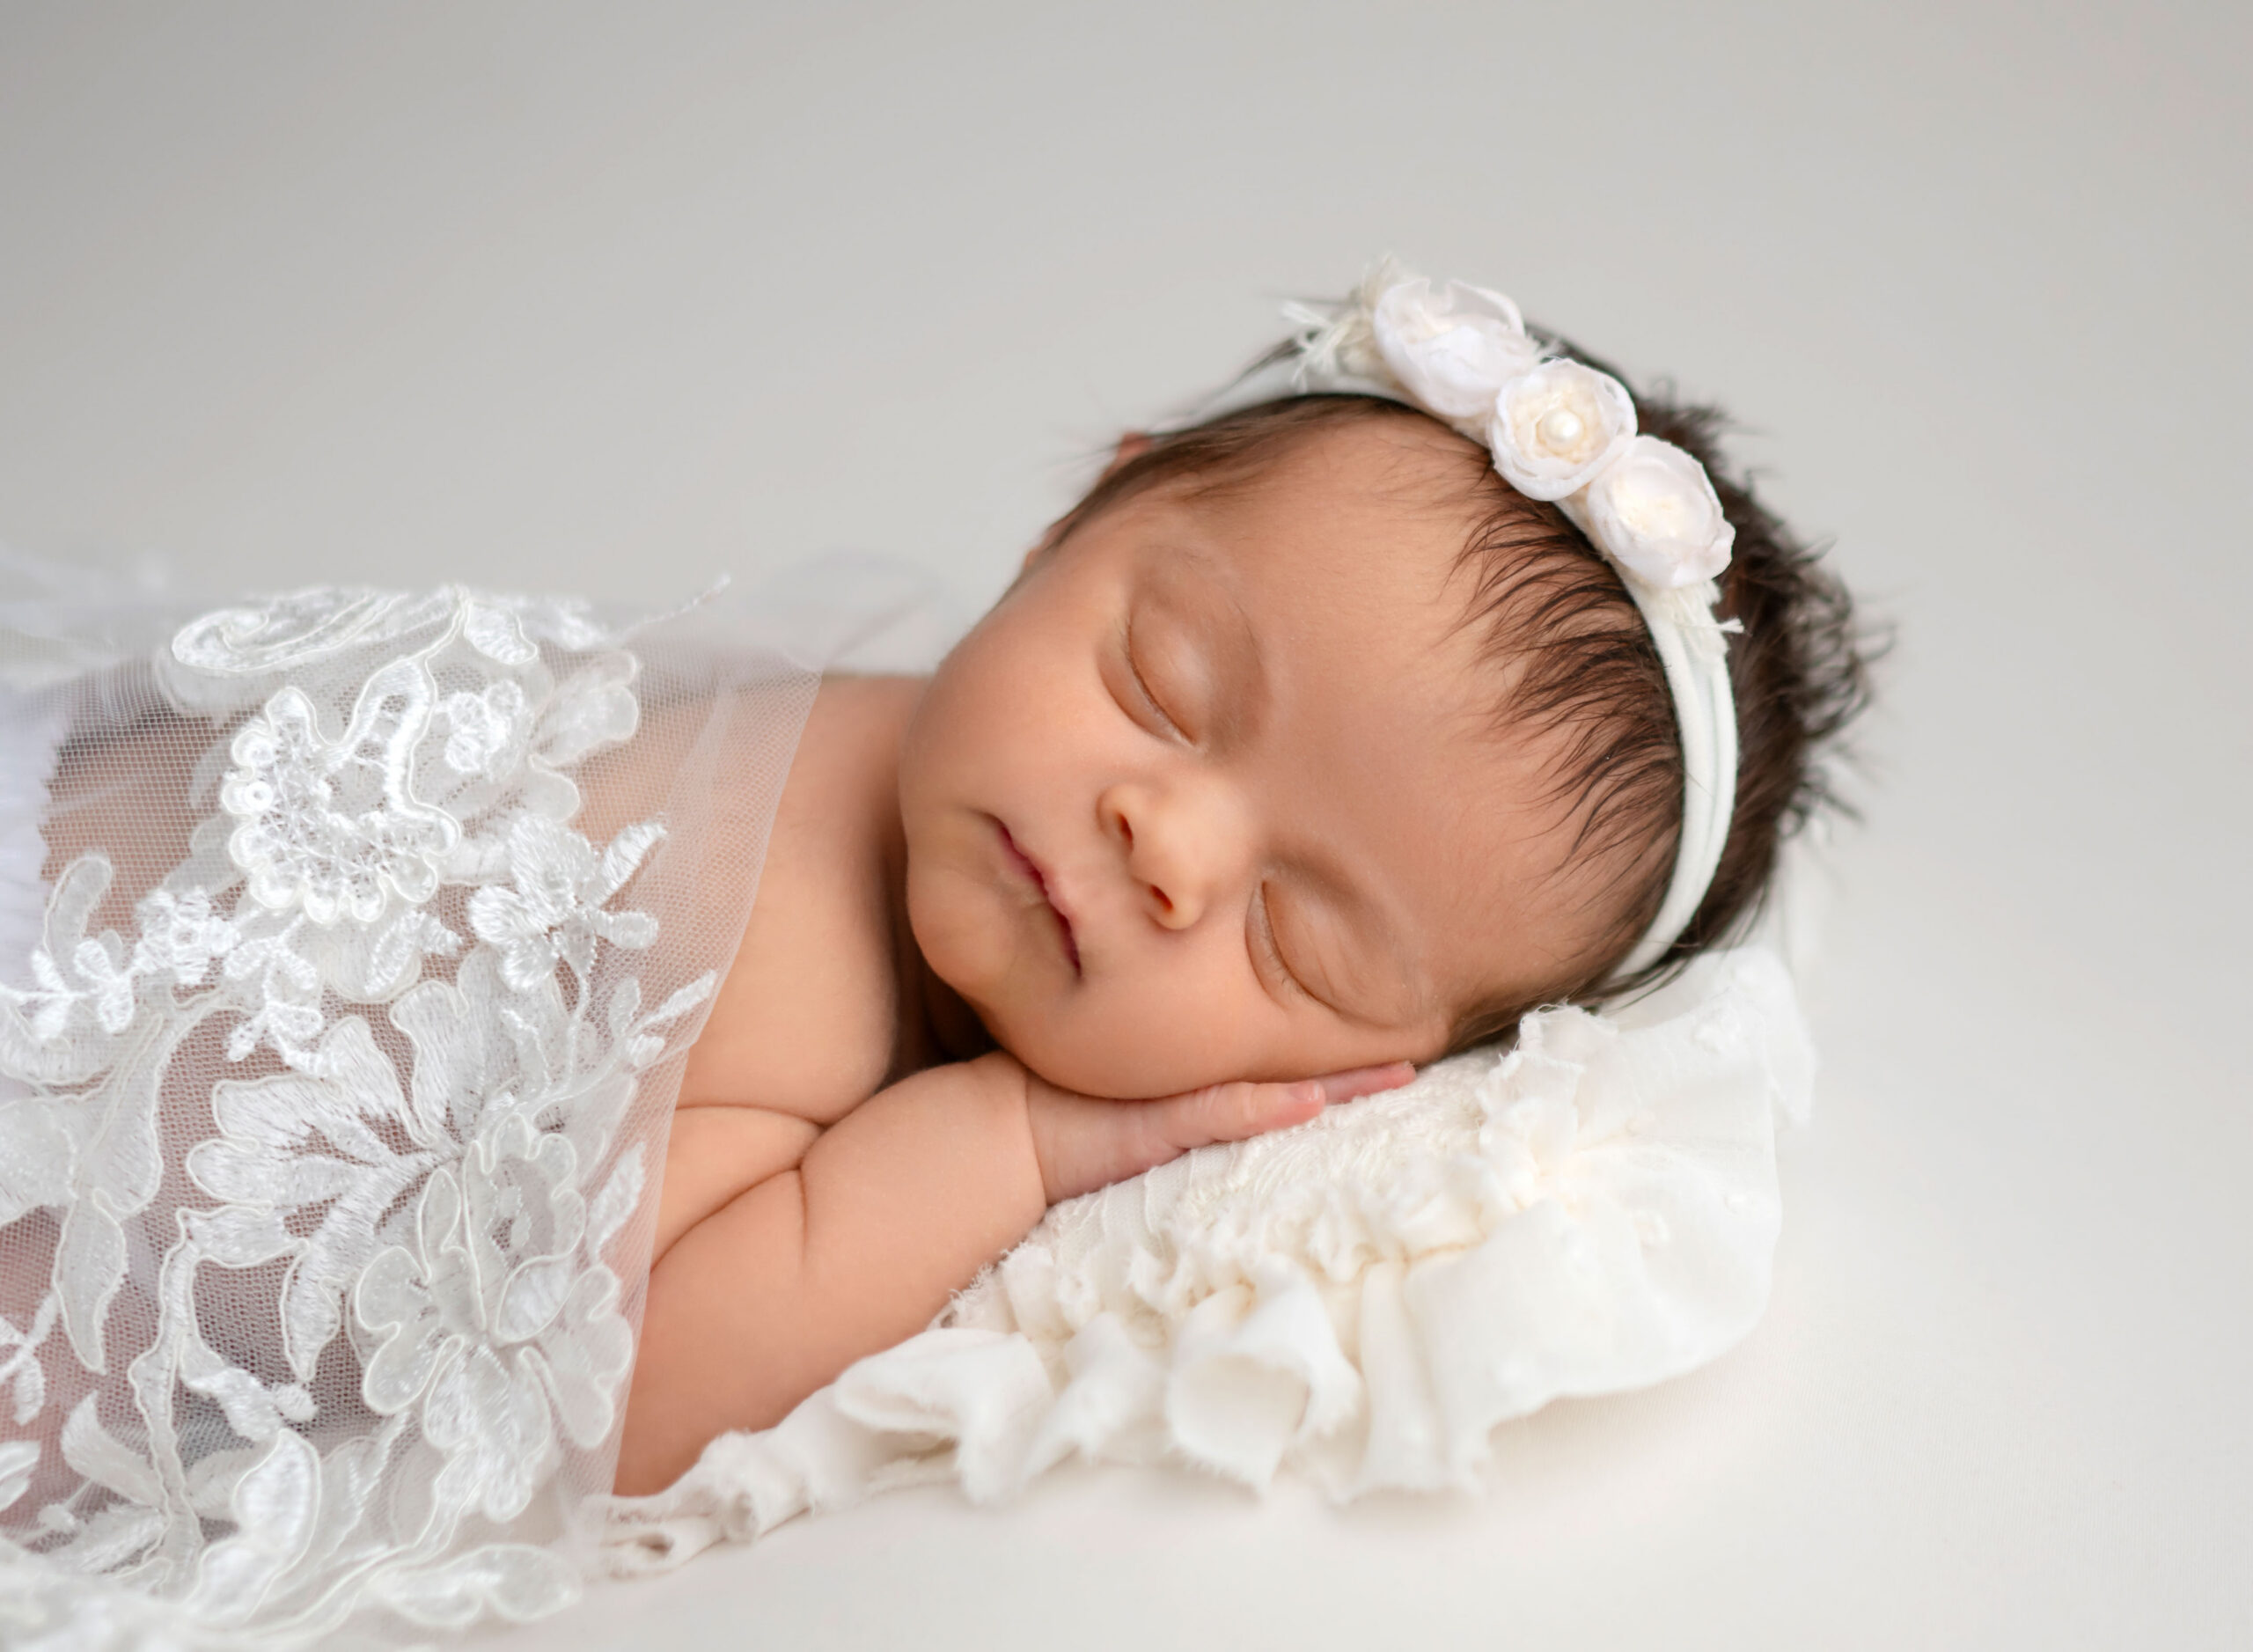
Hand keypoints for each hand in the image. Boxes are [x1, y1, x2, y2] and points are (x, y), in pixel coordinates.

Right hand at [1016, 1057, 1415, 1204]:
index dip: (1332, 1058)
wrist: (995, 1129)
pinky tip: (1312, 1100)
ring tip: (1401, 1073)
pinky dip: (1270, 1107)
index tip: (1390, 1049)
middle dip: (1354, 1061)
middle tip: (1419, 1055)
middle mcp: (1192, 1077)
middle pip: (1290, 1065)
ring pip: (1275, 1084)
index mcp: (1190, 1075)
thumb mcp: (1118, 1108)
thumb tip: (1224, 1100)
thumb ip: (1171, 1104)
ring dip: (1339, 1083)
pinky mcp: (1157, 1121)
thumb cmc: (1048, 1114)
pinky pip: (1225, 1112)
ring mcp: (1177, 1096)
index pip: (1275, 1061)